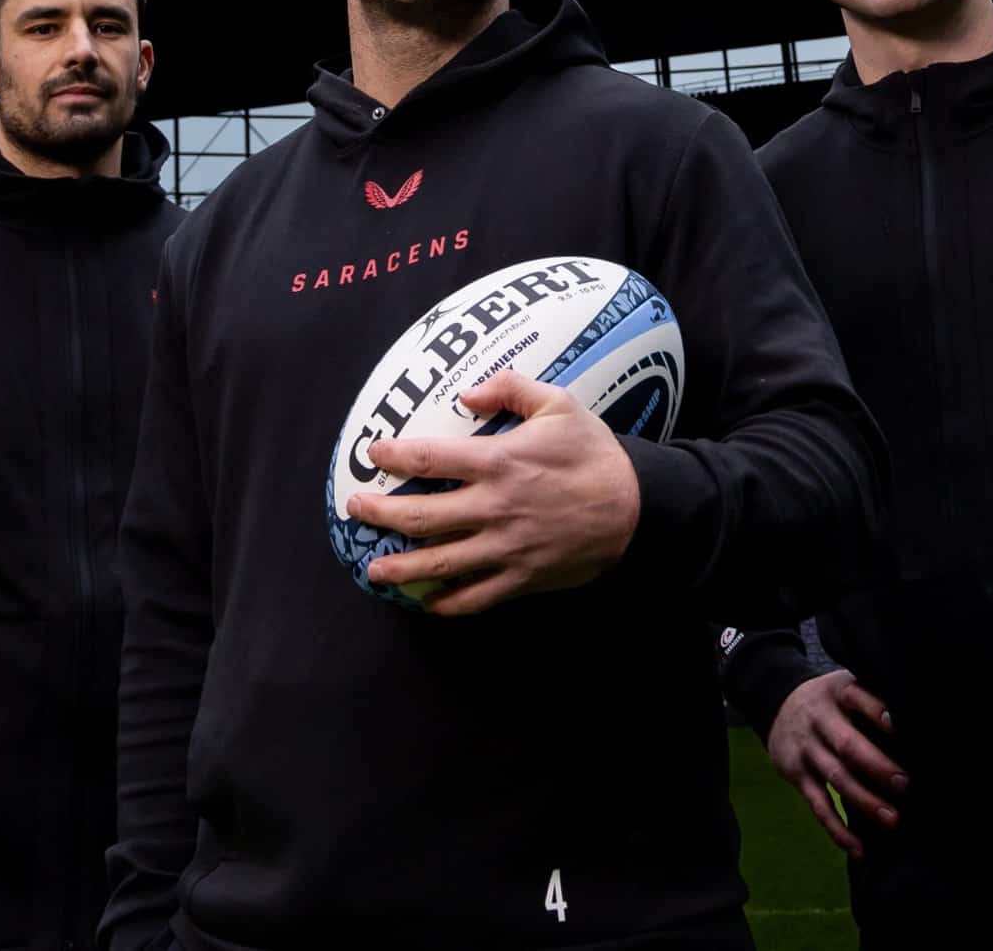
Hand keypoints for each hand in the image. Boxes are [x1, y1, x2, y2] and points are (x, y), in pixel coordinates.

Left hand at [347, 369, 641, 616]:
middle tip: (356, 510)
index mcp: (500, 460)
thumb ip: (510, 388)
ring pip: (441, 563)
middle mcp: (495, 507)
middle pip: (422, 516)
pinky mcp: (521, 577)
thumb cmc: (594, 452)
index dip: (394, 455)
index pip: (430, 457)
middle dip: (382, 514)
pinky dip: (447, 603)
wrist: (636, 508)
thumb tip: (467, 395)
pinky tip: (427, 601)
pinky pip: (476, 597)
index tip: (373, 452)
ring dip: (402, 567)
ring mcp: (506, 547)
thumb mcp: (558, 403)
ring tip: (374, 568)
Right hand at [766, 670, 906, 858]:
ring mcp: (807, 748)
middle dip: (876, 765)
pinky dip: (837, 829)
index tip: (899, 726)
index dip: (877, 711)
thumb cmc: (832, 702)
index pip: (857, 698)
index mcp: (837, 693)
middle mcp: (819, 719)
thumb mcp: (845, 687)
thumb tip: (919, 726)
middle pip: (847, 744)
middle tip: (905, 784)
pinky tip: (858, 848)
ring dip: (864, 800)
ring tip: (892, 820)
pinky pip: (818, 805)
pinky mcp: (797, 774)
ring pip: (836, 777)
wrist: (777, 703)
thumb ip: (873, 700)